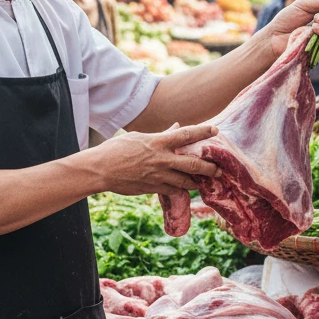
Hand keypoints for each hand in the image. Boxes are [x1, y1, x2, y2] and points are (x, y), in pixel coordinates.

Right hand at [89, 123, 218, 194]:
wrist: (100, 170)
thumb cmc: (116, 149)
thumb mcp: (138, 137)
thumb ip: (160, 134)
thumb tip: (175, 128)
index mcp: (158, 142)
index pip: (186, 134)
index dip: (202, 132)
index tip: (215, 130)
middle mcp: (161, 159)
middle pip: (193, 164)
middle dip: (209, 168)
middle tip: (218, 170)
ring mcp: (158, 175)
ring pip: (186, 181)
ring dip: (196, 182)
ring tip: (203, 181)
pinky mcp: (153, 188)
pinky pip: (173, 190)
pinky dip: (180, 190)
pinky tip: (184, 189)